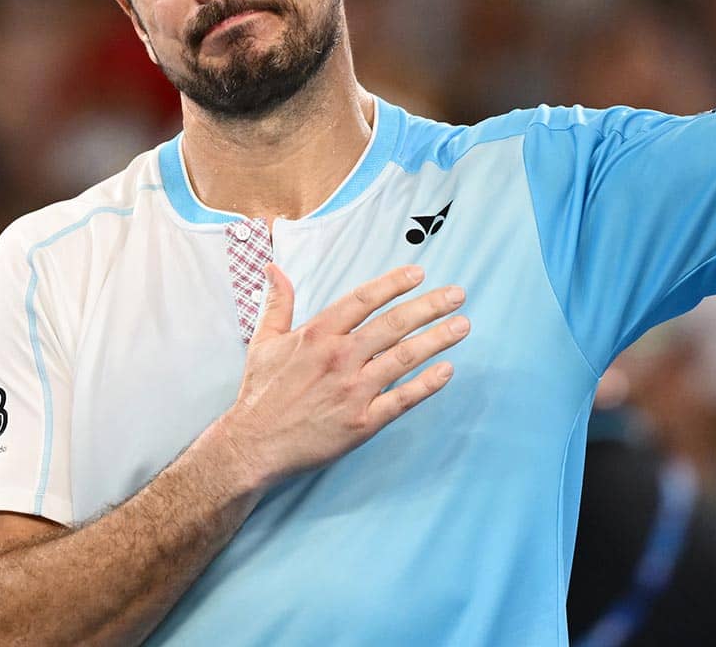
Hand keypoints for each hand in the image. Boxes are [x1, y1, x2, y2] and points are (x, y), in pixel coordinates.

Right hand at [216, 264, 469, 488]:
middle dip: (429, 306)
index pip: (363, 300)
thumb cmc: (259, 394)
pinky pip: (402, 399)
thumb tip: (275, 269)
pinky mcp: (362, 422)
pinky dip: (426, 384)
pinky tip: (447, 370)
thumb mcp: (264, 341)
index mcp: (318, 334)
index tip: (419, 273)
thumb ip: (278, 303)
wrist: (253, 446)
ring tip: (463, 325)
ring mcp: (353, 390)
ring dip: (437, 339)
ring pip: (404, 357)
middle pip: (393, 324)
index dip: (393, 284)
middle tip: (457, 294)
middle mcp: (339, 357)